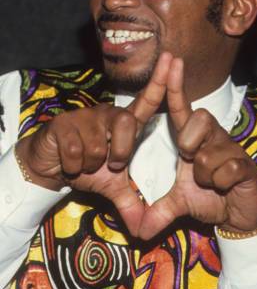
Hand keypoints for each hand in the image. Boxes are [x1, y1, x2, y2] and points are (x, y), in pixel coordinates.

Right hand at [17, 53, 172, 235]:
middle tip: (108, 163)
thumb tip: (144, 229)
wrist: (49, 167)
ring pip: (100, 145)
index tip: (175, 58)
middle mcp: (109, 115)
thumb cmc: (86, 168)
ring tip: (84, 162)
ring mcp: (86, 117)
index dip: (162, 82)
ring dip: (92, 164)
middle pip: (127, 126)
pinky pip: (78, 152)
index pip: (147, 102)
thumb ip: (131, 202)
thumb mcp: (111, 187)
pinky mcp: (64, 124)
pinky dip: (74, 166)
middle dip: (118, 153)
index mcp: (125, 125)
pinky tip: (69, 163)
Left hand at [138, 58, 256, 239]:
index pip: (183, 110)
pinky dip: (220, 183)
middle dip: (190, 142)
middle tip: (191, 161)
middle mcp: (215, 138)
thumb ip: (158, 210)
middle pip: (199, 119)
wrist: (242, 216)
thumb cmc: (213, 199)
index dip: (175, 87)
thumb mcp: (180, 205)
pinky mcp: (246, 165)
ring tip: (212, 183)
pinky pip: (226, 169)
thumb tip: (138, 230)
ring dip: (205, 175)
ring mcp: (232, 150)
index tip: (171, 62)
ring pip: (208, 153)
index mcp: (196, 140)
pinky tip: (227, 187)